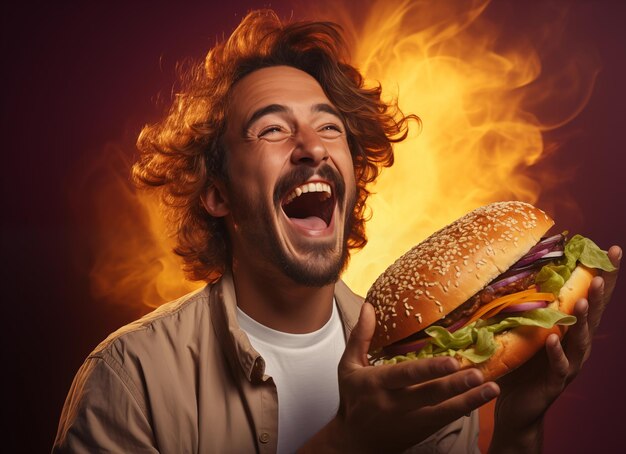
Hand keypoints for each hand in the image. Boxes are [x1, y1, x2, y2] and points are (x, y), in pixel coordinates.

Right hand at [301, 302, 499, 453]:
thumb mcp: (348, 367)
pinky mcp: (422, 430)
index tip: (450, 361)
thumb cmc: (354, 399)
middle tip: (478, 374)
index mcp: (377, 384)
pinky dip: (465, 408)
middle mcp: (396, 404)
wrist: (356, 442)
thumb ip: (360, 337)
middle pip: (429, 395)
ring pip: (443, 410)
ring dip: (469, 399)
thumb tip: (369, 307)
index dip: (428, 370)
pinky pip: (446, 419)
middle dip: (455, 385)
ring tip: (491, 388)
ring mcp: (411, 420)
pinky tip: (483, 397)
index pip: (405, 375)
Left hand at [489, 245, 621, 451]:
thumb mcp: (522, 331)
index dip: (603, 275)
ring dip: (584, 320)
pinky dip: (557, 352)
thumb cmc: (520, 364)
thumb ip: (523, 308)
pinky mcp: (556, 382)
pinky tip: (554, 339)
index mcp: (570, 329)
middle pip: (594, 316)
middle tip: (602, 273)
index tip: (613, 251)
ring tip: (585, 301)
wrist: (516, 406)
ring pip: (581, 340)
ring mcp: (569, 364)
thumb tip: (509, 273)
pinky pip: (559, 366)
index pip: (589, 298)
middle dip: (600, 293)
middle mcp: (576, 345)